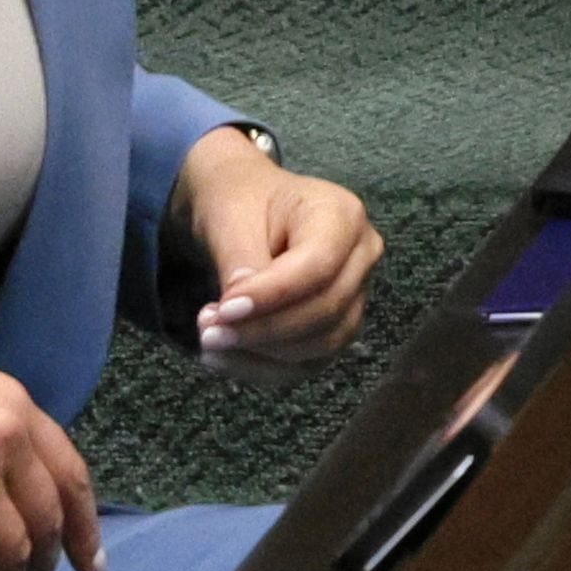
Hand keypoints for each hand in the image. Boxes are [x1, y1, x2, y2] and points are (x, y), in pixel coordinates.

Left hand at [172, 129, 381, 386]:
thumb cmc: (241, 202)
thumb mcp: (230, 215)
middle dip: (264, 330)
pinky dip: (264, 367)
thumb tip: (239, 311)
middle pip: (326, 310)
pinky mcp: (336, 327)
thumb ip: (240, 259)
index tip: (223, 310)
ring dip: (262, 353)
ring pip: (322, 344)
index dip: (272, 296)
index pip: (318, 267)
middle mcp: (361, 257)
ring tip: (210, 341)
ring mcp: (355, 296)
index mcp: (342, 215)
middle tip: (208, 332)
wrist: (245, 207)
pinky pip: (308, 362)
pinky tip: (224, 359)